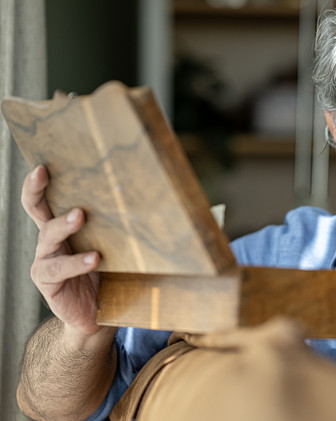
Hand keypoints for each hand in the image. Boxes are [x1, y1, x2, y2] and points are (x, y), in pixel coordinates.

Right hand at [22, 165, 104, 335]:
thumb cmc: (108, 273)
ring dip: (64, 224)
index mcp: (62, 228)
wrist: (98, 315)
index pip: (45, 200)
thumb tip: (155, 198)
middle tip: (44, 174)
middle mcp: (49, 241)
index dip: (38, 183)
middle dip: (36, 190)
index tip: (42, 165)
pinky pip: (60, 270)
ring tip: (80, 215)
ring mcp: (46, 262)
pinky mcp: (50, 283)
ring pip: (49, 237)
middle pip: (36, 210)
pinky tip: (95, 258)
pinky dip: (78, 262)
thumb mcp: (112, 245)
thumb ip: (119, 226)